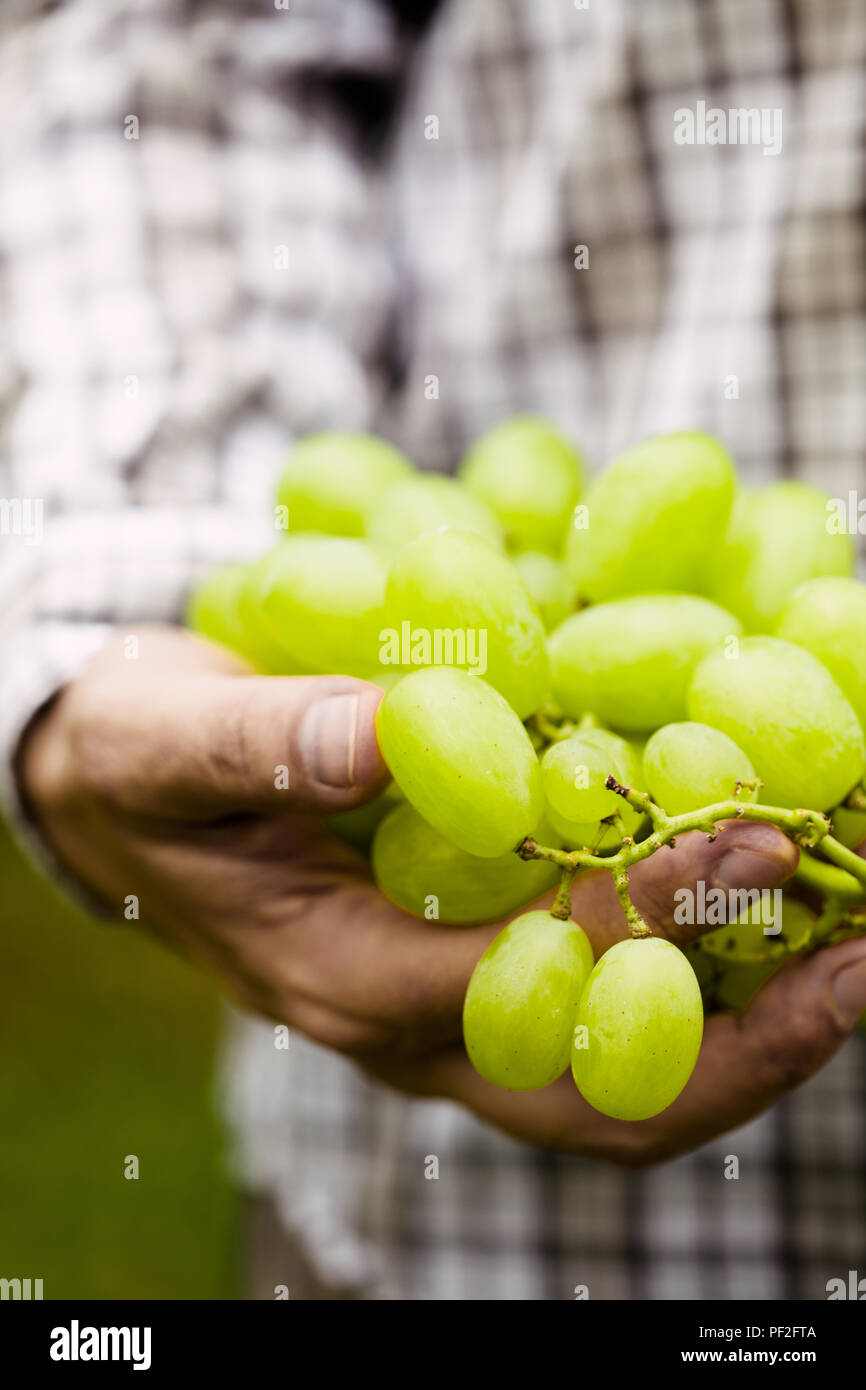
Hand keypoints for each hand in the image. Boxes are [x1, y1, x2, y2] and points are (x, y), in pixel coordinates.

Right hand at [20, 625, 865, 1166]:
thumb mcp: (166, 740)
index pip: (508, 977)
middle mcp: (404, 1021)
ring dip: (745, 1027)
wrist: (128, 791)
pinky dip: (696, 974)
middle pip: (592, 1096)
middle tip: (859, 964)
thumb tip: (375, 728)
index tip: (742, 833)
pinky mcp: (464, 968)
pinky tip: (766, 905)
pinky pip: (598, 1012)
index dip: (631, 918)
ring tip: (853, 952)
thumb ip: (256, 740)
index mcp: (334, 975)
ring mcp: (443, 1008)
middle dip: (742, 1047)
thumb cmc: (142, 763)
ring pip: (613, 1077)